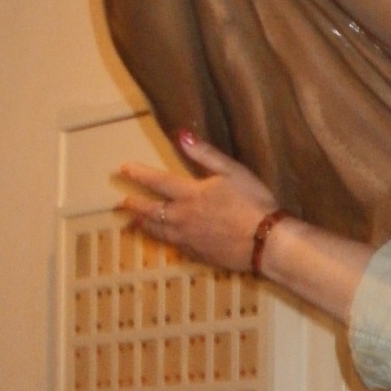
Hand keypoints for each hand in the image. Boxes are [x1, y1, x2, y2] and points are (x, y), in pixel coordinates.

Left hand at [117, 133, 275, 273]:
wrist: (267, 243)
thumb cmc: (253, 203)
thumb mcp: (232, 171)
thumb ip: (205, 154)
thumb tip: (181, 135)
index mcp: (189, 194)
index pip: (156, 181)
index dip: (138, 173)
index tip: (123, 169)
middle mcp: (182, 217)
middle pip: (150, 210)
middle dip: (134, 204)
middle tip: (122, 203)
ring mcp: (188, 239)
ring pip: (158, 231)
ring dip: (144, 225)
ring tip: (135, 223)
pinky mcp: (199, 255)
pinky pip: (174, 246)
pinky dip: (163, 241)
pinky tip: (164, 240)